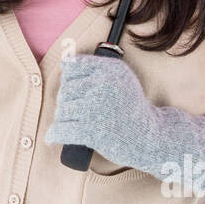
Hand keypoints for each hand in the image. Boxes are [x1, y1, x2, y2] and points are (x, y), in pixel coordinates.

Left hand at [45, 52, 204, 193]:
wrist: (153, 138)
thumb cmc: (133, 109)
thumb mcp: (123, 80)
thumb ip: (99, 69)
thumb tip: (65, 65)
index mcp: (110, 68)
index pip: (72, 67)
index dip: (69, 80)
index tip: (74, 90)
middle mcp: (103, 84)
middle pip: (66, 90)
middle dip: (65, 103)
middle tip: (75, 113)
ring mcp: (96, 107)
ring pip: (63, 111)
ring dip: (62, 119)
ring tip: (70, 125)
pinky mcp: (92, 130)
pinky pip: (62, 130)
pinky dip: (54, 134)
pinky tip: (51, 137)